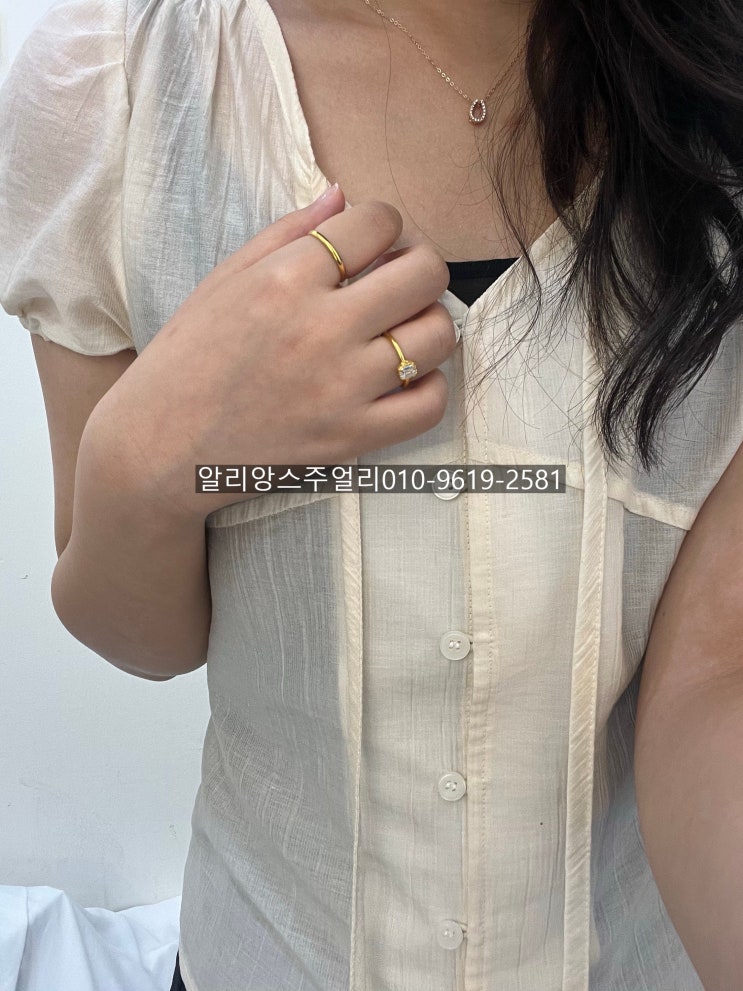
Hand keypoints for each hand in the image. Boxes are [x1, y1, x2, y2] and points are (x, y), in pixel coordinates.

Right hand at [98, 186, 456, 518]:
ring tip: (404, 329)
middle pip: (425, 274)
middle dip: (420, 265)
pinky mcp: (351, 437)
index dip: (385, 224)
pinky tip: (406, 378)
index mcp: (285, 279)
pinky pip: (429, 405)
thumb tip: (342, 194)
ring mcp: (341, 387)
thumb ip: (287, 232)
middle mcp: (320, 329)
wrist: (161, 446)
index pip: (378, 222)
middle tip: (401, 279)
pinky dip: (430, 386)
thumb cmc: (186, 359)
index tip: (375, 242)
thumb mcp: (224, 280)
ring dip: (430, 323)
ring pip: (437, 337)